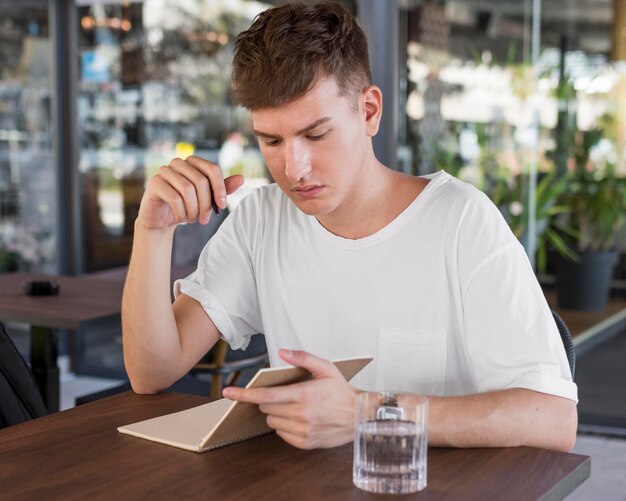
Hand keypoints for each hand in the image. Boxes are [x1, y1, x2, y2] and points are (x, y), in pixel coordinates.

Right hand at [137, 156, 244, 229]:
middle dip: (206, 204)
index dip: (220, 188)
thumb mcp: (208, 199)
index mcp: (193, 162)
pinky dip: (181, 212)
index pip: (212, 169)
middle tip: (205, 220)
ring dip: (193, 209)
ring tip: (193, 219)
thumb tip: (241, 178)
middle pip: (200, 181)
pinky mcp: (154, 183)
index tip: (222, 206)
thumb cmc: (187, 206)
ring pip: (187, 189)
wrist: (162, 219)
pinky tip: (181, 218)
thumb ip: (222, 189)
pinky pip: (174, 198)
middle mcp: (178, 162)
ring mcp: (164, 171)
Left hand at [222, 350, 357, 449]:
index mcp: (304, 394)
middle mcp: (302, 414)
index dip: (244, 394)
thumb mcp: (326, 367)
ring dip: (276, 413)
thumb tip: (281, 352)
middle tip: (286, 394)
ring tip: (294, 406)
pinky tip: (299, 419)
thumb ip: (302, 357)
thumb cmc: (341, 391)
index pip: (266, 395)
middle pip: (266, 408)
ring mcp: (303, 430)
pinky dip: (284, 426)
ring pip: (272, 422)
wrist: (360, 417)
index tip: (228, 392)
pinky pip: (281, 434)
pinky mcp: (305, 442)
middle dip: (269, 400)